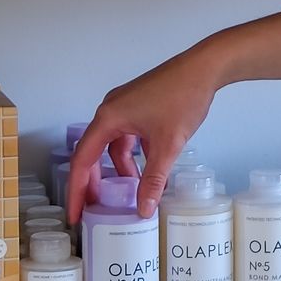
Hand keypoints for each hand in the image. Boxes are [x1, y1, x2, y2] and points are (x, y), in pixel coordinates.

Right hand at [66, 42, 223, 221]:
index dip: (76, 190)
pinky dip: (132, 154)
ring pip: (112, 145)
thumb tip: (144, 209)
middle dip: (94, 182)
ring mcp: (124, 106)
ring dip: (118, 169)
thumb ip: (154, 179)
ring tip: (126, 192)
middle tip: (94, 208)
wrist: (205, 67)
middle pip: (92, 153)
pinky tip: (146, 169)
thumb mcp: (168, 144)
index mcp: (109, 118)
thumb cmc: (184, 96)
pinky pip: (127, 135)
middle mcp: (110, 110)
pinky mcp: (138, 105)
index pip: (82, 160)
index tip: (75, 213)